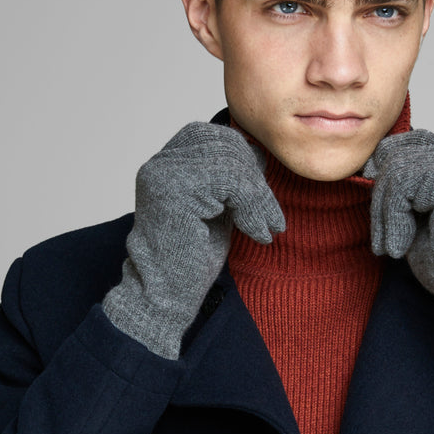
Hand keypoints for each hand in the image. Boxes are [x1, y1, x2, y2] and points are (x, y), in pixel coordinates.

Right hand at [103, 122, 284, 358]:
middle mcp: (160, 163)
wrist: (167, 296)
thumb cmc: (191, 258)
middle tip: (272, 217)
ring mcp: (163, 175)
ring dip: (259, 198)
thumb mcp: (219, 208)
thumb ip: (231, 181)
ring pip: (231, 163)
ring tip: (267, 228)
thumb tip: (259, 155)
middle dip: (257, 181)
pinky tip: (257, 234)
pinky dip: (253, 208)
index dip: (246, 162)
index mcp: (167, 162)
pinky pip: (230, 182)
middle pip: (225, 145)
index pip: (215, 137)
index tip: (263, 199)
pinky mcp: (173, 191)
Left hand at [365, 129, 433, 307]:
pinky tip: (402, 246)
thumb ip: (397, 189)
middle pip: (398, 154)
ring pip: (395, 170)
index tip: (371, 194)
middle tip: (382, 241)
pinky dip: (393, 218)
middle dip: (380, 198)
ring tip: (392, 247)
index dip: (386, 160)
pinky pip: (401, 184)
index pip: (412, 141)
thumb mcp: (412, 217)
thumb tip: (368, 164)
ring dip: (384, 213)